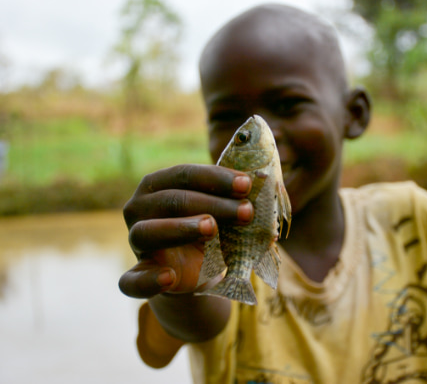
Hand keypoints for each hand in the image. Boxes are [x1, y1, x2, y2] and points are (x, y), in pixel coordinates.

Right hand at [118, 164, 252, 297]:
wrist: (194, 270)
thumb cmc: (208, 228)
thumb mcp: (221, 211)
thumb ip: (235, 196)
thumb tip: (267, 180)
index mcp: (157, 184)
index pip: (184, 174)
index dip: (216, 178)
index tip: (248, 185)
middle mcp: (140, 208)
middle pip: (172, 201)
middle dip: (213, 204)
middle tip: (246, 212)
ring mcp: (135, 241)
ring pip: (148, 232)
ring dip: (181, 229)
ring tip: (212, 228)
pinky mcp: (137, 274)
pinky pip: (132, 280)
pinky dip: (149, 280)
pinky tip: (170, 277)